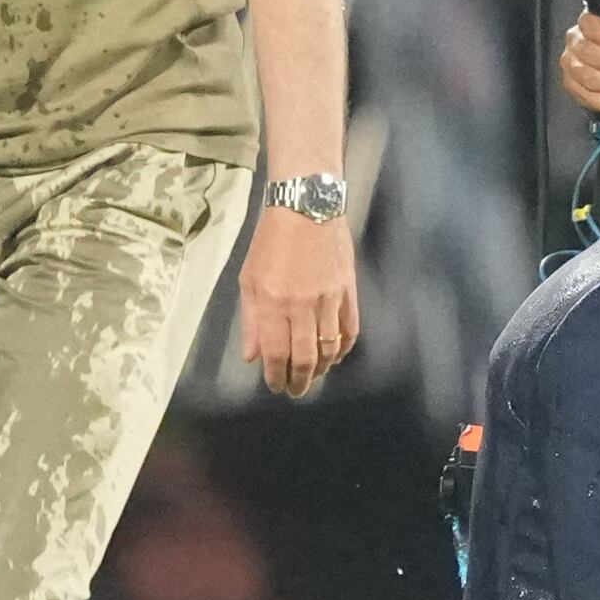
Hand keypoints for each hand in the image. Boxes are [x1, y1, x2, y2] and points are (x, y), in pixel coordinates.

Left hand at [239, 204, 356, 396]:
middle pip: (305, 358)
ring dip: (322, 370)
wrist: (306, 208)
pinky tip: (336, 357)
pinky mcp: (348, 291)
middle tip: (296, 391)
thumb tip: (253, 356)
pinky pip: (350, 330)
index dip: (276, 376)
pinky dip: (344, 349)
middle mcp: (302, 307)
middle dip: (300, 381)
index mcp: (273, 304)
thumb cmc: (271, 242)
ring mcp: (328, 300)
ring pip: (330, 349)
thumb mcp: (249, 279)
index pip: (276, 354)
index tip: (276, 386)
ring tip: (314, 376)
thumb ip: (251, 320)